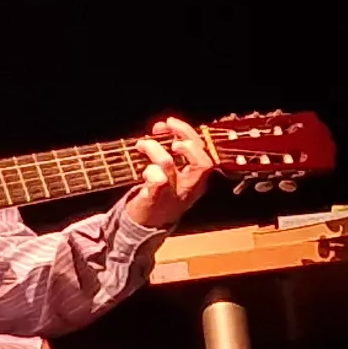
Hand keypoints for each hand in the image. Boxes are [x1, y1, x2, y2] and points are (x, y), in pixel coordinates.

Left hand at [125, 115, 214, 230]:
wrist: (145, 226)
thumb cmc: (160, 193)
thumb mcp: (176, 173)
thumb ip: (174, 151)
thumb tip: (164, 126)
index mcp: (197, 179)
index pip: (205, 152)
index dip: (188, 132)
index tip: (169, 123)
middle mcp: (190, 187)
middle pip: (202, 161)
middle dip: (185, 138)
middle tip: (166, 131)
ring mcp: (173, 194)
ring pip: (169, 165)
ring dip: (153, 148)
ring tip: (142, 144)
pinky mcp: (154, 200)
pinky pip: (156, 181)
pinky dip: (149, 170)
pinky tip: (143, 171)